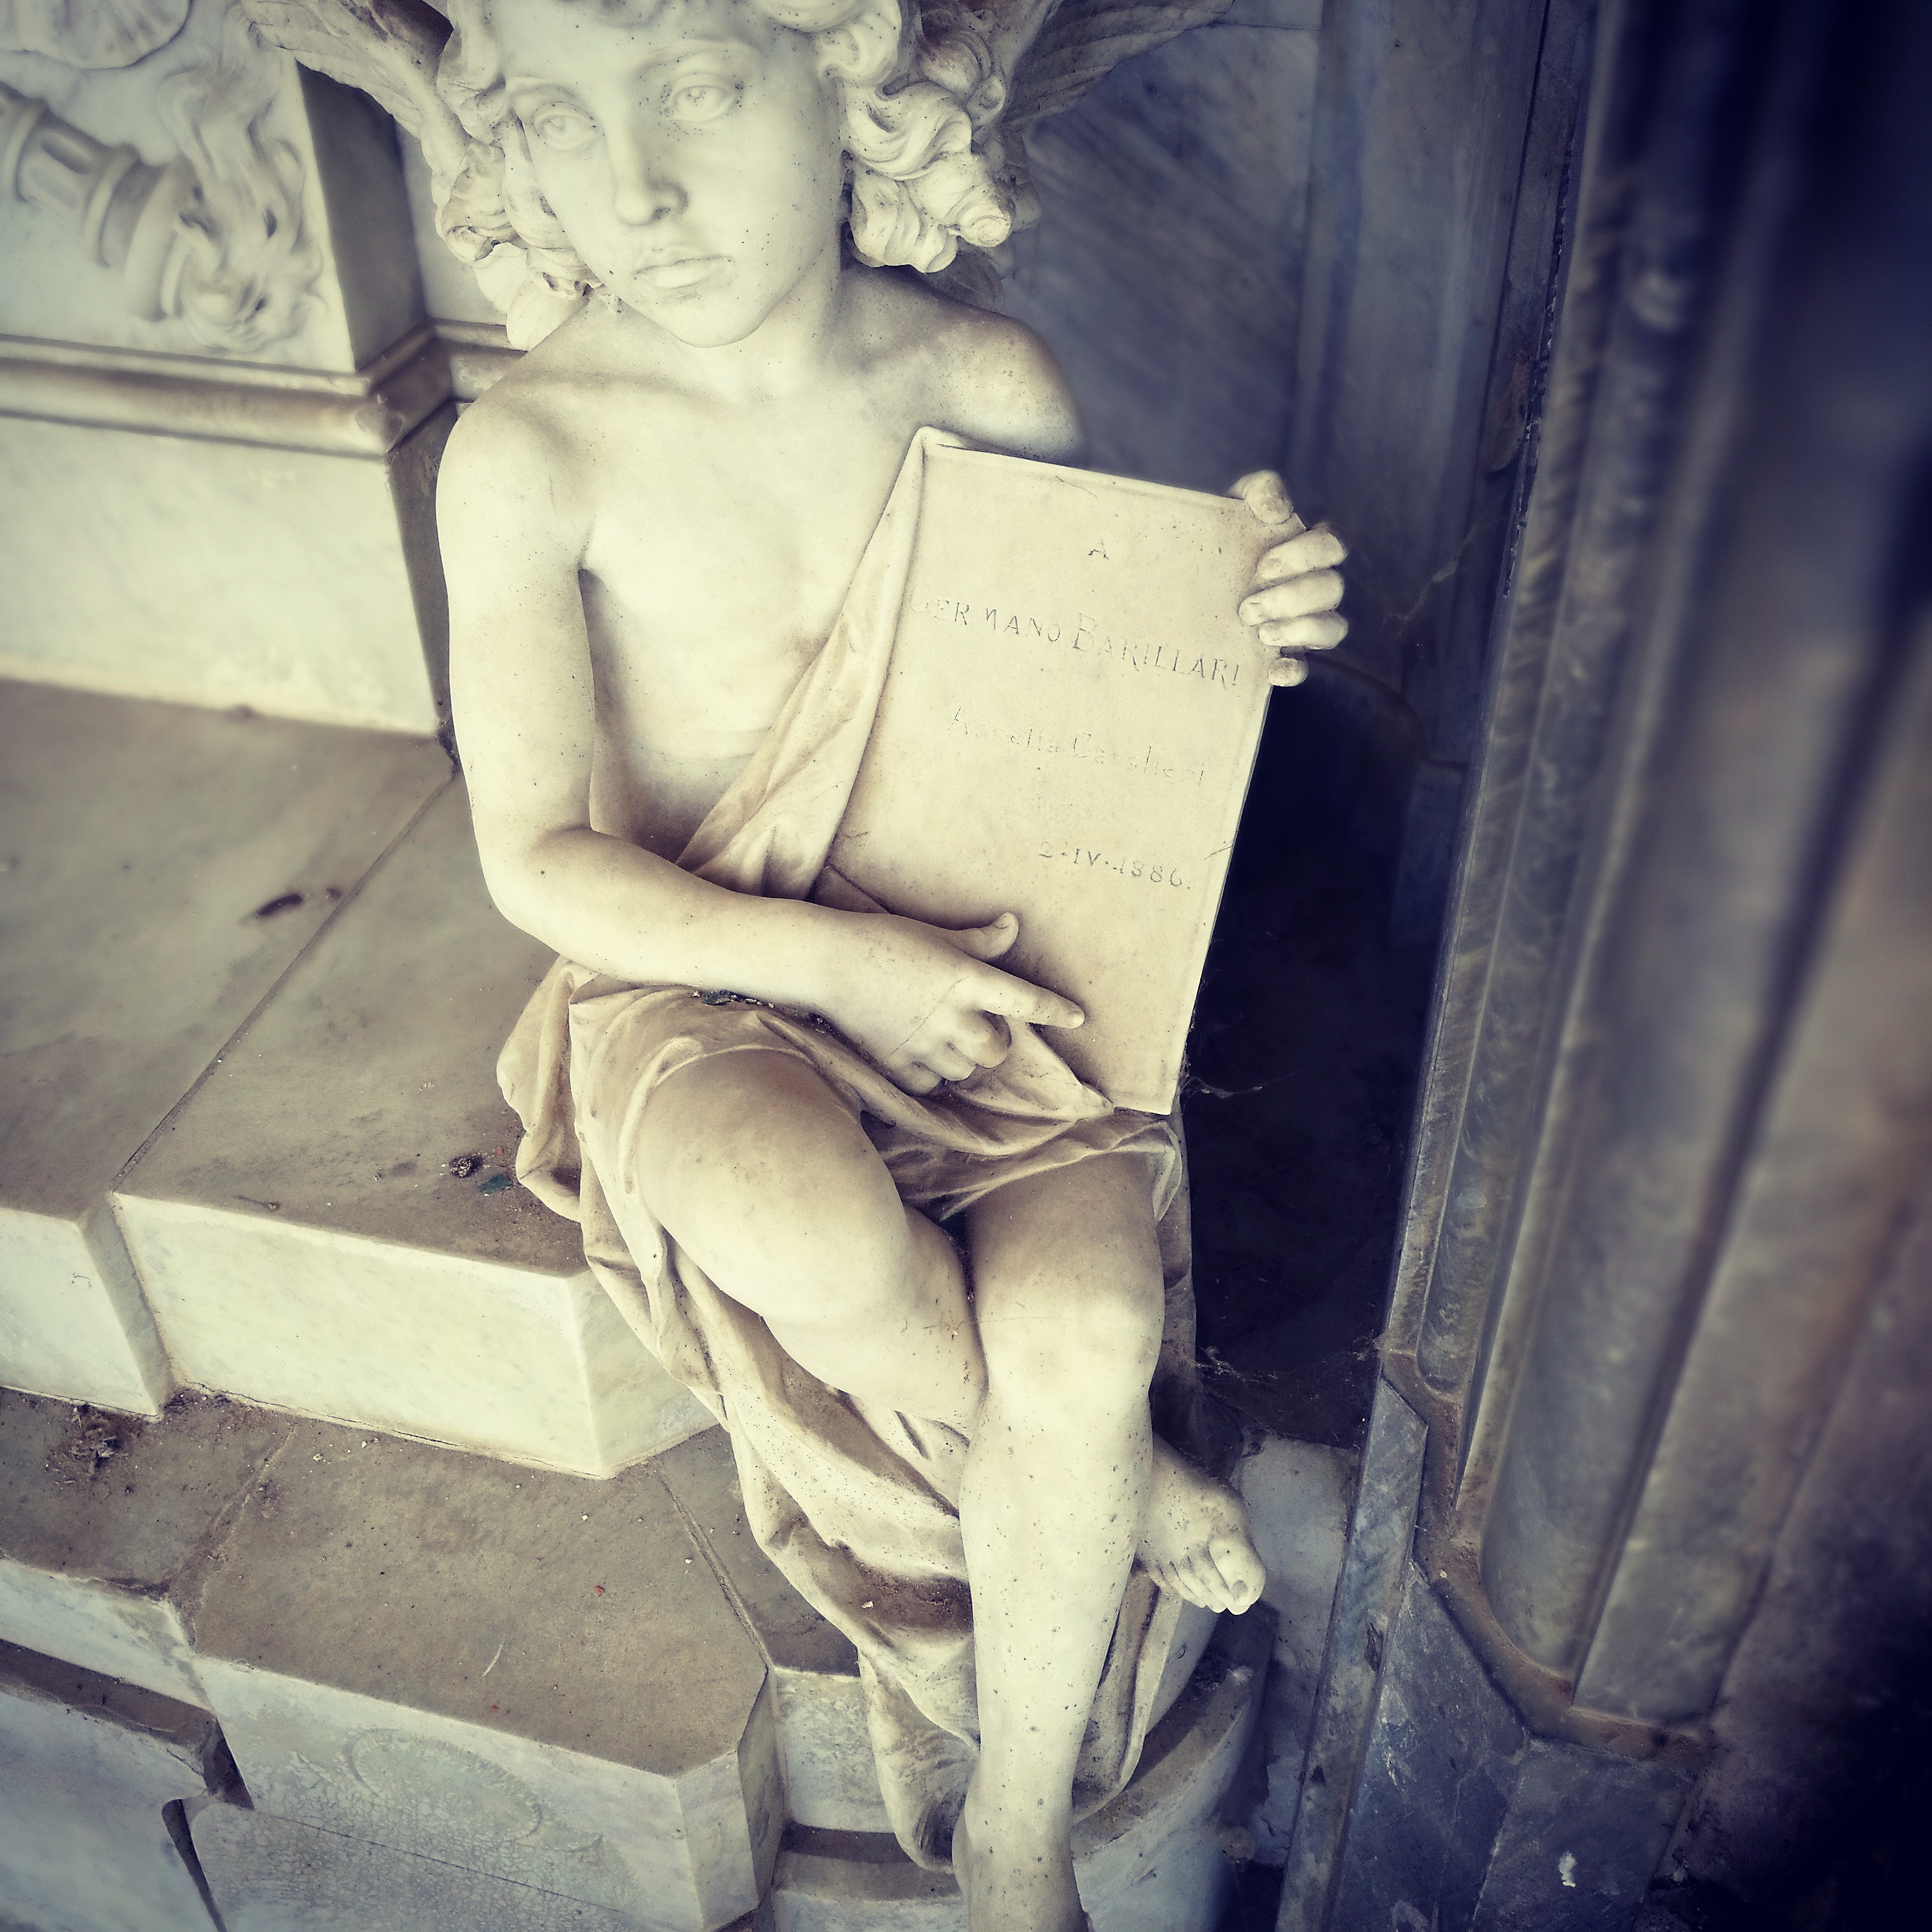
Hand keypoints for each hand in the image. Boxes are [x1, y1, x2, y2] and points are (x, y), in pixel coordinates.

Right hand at [823, 910, 1083, 1095]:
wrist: (826, 960)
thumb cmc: (884, 938)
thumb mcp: (936, 934)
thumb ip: (979, 940)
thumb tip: (1013, 925)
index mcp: (966, 978)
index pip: (1024, 1000)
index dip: (1054, 1010)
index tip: (1078, 1018)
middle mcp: (951, 1016)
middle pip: (995, 1050)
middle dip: (994, 1043)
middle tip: (979, 1028)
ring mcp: (923, 1042)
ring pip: (963, 1070)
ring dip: (962, 1060)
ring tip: (945, 1040)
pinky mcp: (895, 1061)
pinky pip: (928, 1084)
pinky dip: (930, 1076)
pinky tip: (921, 1058)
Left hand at [1228, 470, 1348, 686]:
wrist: (1192, 570)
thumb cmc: (1224, 530)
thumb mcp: (1237, 501)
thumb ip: (1261, 490)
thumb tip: (1277, 511)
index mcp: (1310, 547)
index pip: (1333, 546)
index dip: (1305, 557)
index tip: (1262, 565)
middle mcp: (1316, 584)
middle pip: (1332, 590)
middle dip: (1291, 599)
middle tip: (1247, 607)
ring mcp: (1305, 620)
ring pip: (1333, 629)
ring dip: (1299, 631)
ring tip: (1260, 633)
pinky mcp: (1287, 651)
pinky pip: (1305, 666)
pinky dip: (1293, 671)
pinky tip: (1272, 671)